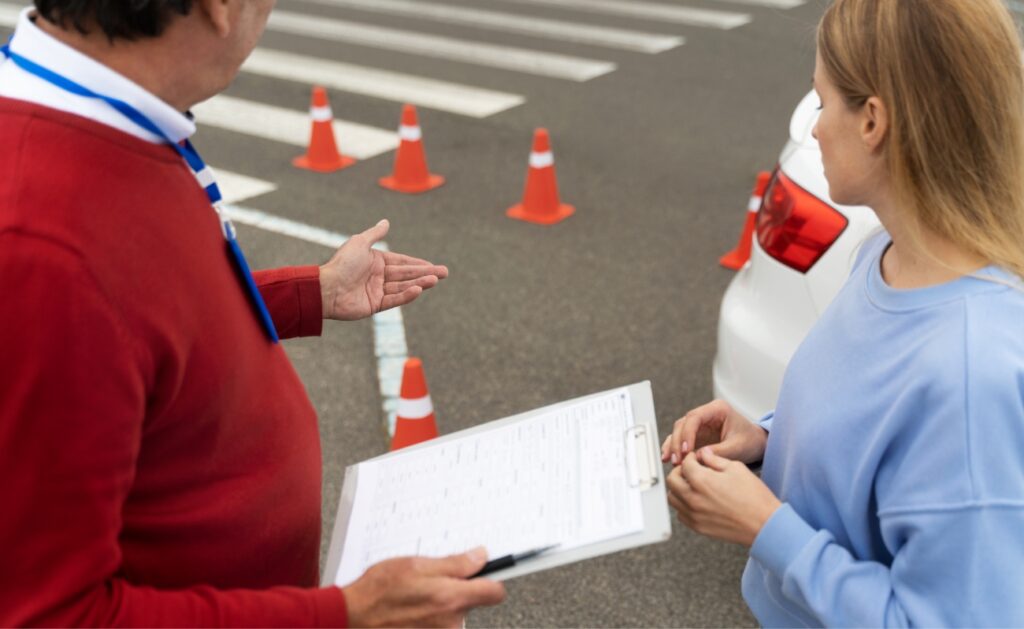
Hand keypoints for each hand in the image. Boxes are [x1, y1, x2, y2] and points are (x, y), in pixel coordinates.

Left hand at [319, 220, 448, 320]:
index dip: (418, 263)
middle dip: (426, 273)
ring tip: (436, 280)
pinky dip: (407, 295)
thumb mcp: (359, 243)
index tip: (433, 265)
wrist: (326, 288)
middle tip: (445, 273)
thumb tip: (386, 222)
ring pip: (403, 286)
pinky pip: (394, 299)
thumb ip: (374, 234)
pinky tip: (419, 290)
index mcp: (375, 262)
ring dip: (420, 283)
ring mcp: (377, 291)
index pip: (402, 262)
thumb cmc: (341, 264)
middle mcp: (378, 276)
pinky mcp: (375, 305)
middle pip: (406, 274)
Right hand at [343, 547, 505, 627]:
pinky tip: (410, 612)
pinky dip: (428, 619)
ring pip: (453, 615)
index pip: (495, 592)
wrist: (351, 618)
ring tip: (414, 598)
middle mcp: (451, 622)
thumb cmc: (377, 590)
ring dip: (440, 606)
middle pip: (471, 603)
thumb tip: (480, 557)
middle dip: (457, 591)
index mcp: (451, 598)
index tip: (486, 573)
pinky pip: (438, 626)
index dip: (492, 580)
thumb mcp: (416, 564)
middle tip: (431, 581)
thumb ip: (454, 564)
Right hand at [661, 399, 766, 465]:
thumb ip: (718, 451)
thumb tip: (697, 456)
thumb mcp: (737, 448)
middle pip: (683, 424)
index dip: (687, 433)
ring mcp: (700, 424)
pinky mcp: (697, 435)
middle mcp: (706, 414)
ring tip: (672, 461)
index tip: (686, 450)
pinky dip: (675, 448)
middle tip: (678, 459)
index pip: (694, 417)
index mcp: (718, 409)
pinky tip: (670, 458)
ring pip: (679, 431)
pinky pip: (681, 439)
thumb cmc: (750, 441)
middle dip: (678, 442)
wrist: (756, 444)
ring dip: (673, 446)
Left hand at [666, 448, 780, 546]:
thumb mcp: (736, 468)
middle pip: (672, 480)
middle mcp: (693, 498)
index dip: (690, 457)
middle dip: (680, 471)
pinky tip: (696, 500)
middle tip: (691, 470)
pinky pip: (680, 514)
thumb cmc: (754, 496)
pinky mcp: (698, 527)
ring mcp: (694, 515)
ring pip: (672, 498)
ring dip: (678, 488)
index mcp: (702, 481)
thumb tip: (702, 453)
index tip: (695, 458)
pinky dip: (683, 505)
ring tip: (692, 485)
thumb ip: (714, 459)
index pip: (685, 464)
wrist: (764, 524)